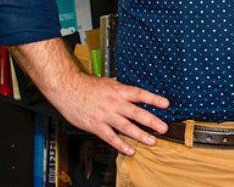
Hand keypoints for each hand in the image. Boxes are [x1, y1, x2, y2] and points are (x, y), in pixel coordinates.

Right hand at [9, 38, 169, 154]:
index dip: (153, 99)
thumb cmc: (87, 86)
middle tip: (164, 127)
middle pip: (136, 113)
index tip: (166, 104)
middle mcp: (114, 103)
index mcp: (119, 91)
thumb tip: (134, 92)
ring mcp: (105, 115)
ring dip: (140, 135)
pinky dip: (121, 145)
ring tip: (152, 141)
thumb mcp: (109, 83)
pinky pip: (110, 137)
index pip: (140, 94)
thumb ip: (122, 89)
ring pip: (126, 127)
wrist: (67, 89)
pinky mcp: (96, 126)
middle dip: (151, 121)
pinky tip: (130, 150)